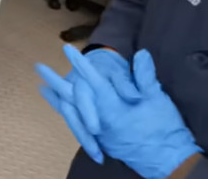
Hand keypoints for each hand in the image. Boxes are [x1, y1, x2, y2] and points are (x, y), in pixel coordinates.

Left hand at [45, 46, 200, 178]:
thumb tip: (141, 54)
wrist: (168, 158)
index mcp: (115, 108)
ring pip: (72, 112)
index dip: (80, 65)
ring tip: (41, 85)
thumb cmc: (164, 127)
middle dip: (56, 81)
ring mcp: (100, 131)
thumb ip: (145, 77)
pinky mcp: (101, 138)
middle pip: (74, 97)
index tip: (67, 49)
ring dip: (56, 97)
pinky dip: (65, 111)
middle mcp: (102, 119)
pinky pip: (77, 123)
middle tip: (39, 67)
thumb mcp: (158, 99)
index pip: (93, 81)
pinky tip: (56, 103)